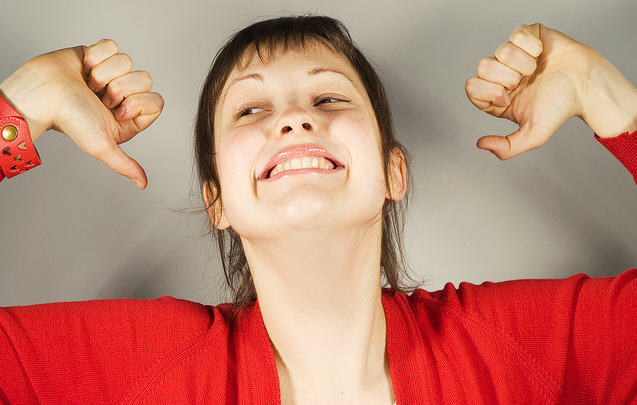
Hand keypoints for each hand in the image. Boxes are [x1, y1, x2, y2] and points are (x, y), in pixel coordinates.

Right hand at [0, 39, 162, 188]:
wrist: (42, 94)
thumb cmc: (70, 121)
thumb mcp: (102, 146)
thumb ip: (125, 165)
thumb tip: (143, 184)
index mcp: (129, 117)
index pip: (156, 102)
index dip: (138, 104)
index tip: (116, 110)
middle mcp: (123, 96)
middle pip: (145, 79)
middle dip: (119, 87)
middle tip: (98, 98)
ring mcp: (112, 74)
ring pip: (128, 62)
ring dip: (104, 73)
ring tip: (87, 85)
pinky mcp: (99, 54)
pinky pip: (113, 46)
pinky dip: (96, 56)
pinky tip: (84, 69)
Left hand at [465, 23, 599, 159]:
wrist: (586, 87)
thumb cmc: (560, 108)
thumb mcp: (533, 136)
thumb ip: (506, 148)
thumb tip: (481, 145)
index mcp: (495, 96)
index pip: (472, 87)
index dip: (489, 92)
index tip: (508, 98)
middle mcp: (500, 74)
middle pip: (483, 66)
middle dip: (508, 77)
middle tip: (525, 83)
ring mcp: (512, 54)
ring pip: (501, 50)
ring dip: (524, 64)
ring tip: (536, 71)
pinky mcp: (526, 35)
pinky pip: (518, 35)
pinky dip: (533, 48)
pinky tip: (541, 55)